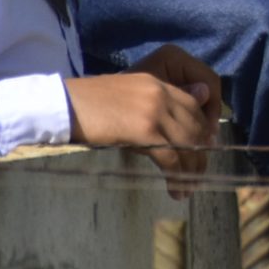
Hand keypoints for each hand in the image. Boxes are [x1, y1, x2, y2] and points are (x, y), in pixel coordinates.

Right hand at [65, 46, 222, 185]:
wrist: (62, 105)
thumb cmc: (88, 105)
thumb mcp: (127, 99)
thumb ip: (156, 106)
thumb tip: (182, 129)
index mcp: (157, 80)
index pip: (195, 104)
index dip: (203, 129)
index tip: (205, 149)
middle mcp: (161, 91)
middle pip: (196, 124)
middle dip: (202, 153)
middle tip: (199, 174)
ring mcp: (155, 109)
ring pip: (190, 142)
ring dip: (193, 169)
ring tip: (190, 188)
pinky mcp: (145, 130)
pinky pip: (172, 157)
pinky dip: (177, 176)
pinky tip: (176, 189)